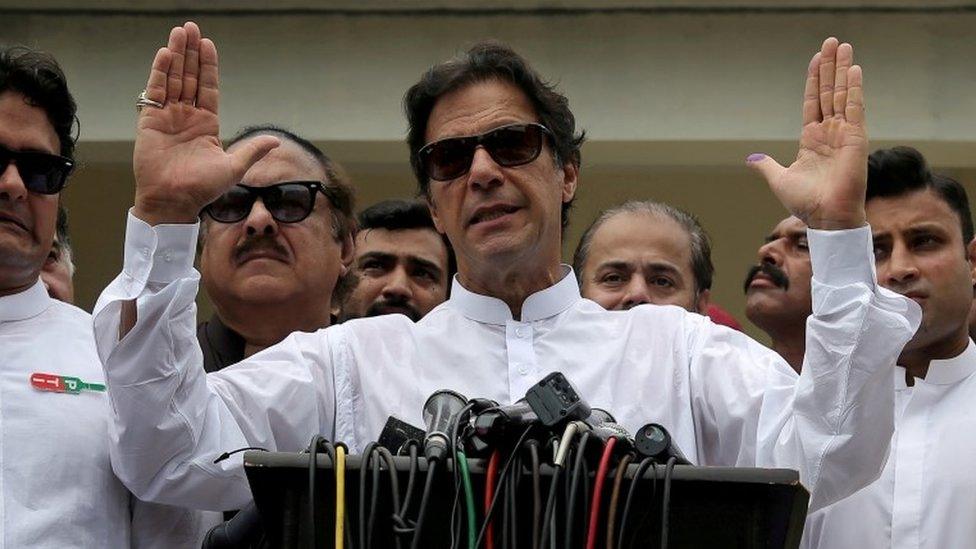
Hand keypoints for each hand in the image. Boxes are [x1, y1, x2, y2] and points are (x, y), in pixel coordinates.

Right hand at [132, 22, 278, 224]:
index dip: (208, 66)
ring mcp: (168, 116)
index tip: (208, 44)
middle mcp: (187, 116)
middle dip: (191, 52)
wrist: (174, 201)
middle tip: (191, 27)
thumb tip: (275, 140)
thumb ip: (252, 150)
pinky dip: (160, 72)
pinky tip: (165, 54)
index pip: (208, 87)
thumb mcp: (233, 167)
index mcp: (207, 124)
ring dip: (176, 55)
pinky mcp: (150, 120)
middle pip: (189, 77)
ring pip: (173, 79)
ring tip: (179, 32)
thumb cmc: (203, 189)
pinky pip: (155, 92)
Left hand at [748, 38, 867, 229]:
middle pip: (830, 91)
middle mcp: (829, 132)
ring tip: (843, 46)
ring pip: (842, 94)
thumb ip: (767, 166)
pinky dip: (854, 88)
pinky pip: (855, 108)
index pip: (813, 101)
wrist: (824, 218)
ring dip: (842, 70)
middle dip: (830, 67)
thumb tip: (753, 159)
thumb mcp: (779, 179)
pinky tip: (854, 69)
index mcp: (811, 139)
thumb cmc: (805, 202)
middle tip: (832, 42)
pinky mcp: (855, 138)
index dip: (814, 80)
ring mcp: (844, 133)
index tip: (816, 59)